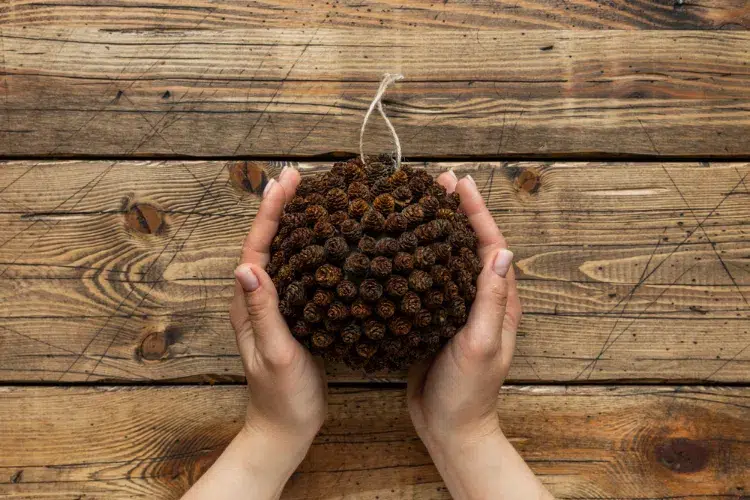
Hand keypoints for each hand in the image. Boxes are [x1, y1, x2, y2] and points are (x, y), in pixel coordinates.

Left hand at [182, 166, 326, 499]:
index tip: (286, 180)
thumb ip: (261, 312)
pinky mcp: (293, 315)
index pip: (257, 245)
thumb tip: (246, 266)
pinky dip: (312, 250)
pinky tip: (330, 245)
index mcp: (248, 303)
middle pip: (268, 241)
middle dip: (281, 207)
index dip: (271, 210)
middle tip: (299, 177)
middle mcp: (257, 299)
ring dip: (295, 224)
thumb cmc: (281, 396)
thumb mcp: (275, 353)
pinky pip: (300, 273)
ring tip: (315, 199)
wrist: (286, 428)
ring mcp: (275, 307)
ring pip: (285, 254)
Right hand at [408, 171, 551, 499]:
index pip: (491, 244)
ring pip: (447, 259)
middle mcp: (479, 300)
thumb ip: (490, 300)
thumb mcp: (481, 344)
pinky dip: (418, 259)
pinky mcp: (434, 320)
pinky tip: (400, 249)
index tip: (459, 183)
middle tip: (435, 183)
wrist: (448, 428)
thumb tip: (500, 251)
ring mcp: (456, 309)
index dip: (477, 212)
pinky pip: (428, 281)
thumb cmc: (469, 392)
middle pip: (470, 244)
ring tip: (417, 205)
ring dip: (436, 230)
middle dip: (457, 211)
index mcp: (498, 302)